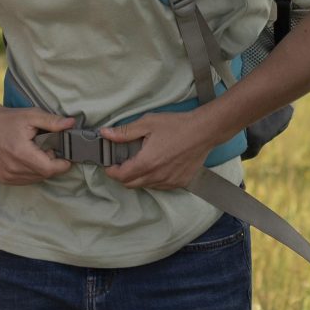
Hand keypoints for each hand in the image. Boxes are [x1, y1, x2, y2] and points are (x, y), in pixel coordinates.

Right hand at [0, 104, 76, 184]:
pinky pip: (26, 180)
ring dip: (42, 169)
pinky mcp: (4, 179)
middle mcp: (13, 168)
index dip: (61, 164)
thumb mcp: (32, 115)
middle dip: (51, 164)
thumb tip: (71, 124)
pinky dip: (32, 172)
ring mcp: (7, 176)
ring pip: (36, 179)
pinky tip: (27, 159)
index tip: (66, 156)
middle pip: (44, 174)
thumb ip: (52, 121)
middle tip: (47, 149)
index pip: (49, 169)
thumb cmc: (9, 119)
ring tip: (36, 153)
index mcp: (21, 153)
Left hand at [103, 107, 217, 192]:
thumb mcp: (147, 123)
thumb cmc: (177, 126)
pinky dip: (153, 179)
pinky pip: (160, 186)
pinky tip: (157, 165)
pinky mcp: (179, 182)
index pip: (120, 176)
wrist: (204, 131)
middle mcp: (157, 176)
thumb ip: (124, 132)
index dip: (111, 171)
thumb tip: (105, 134)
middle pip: (130, 184)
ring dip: (138, 177)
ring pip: (145, 186)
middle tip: (122, 163)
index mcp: (146, 162)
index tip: (109, 164)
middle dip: (122, 175)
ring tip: (141, 162)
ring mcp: (169, 181)